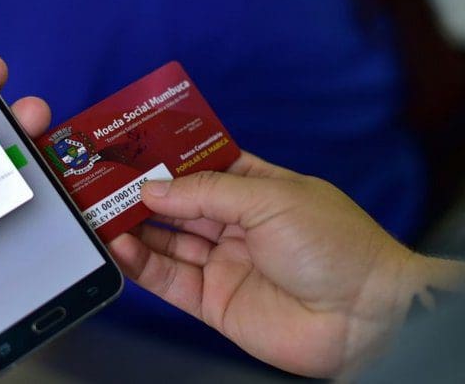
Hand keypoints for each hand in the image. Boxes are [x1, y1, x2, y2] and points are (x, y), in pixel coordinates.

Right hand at [109, 153, 464, 377]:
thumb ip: (206, 193)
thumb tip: (153, 188)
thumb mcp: (270, 199)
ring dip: (133, 226)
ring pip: (168, 240)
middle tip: (102, 181)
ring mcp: (225, 262)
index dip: (168, 158)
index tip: (132, 148)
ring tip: (98, 212)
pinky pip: (170, 279)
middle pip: (179, 203)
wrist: (366, 316)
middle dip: (142, 192)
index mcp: (258, 188)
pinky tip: (119, 244)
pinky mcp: (215, 301)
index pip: (202, 166)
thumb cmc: (336, 245)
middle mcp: (238, 223)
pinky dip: (141, 262)